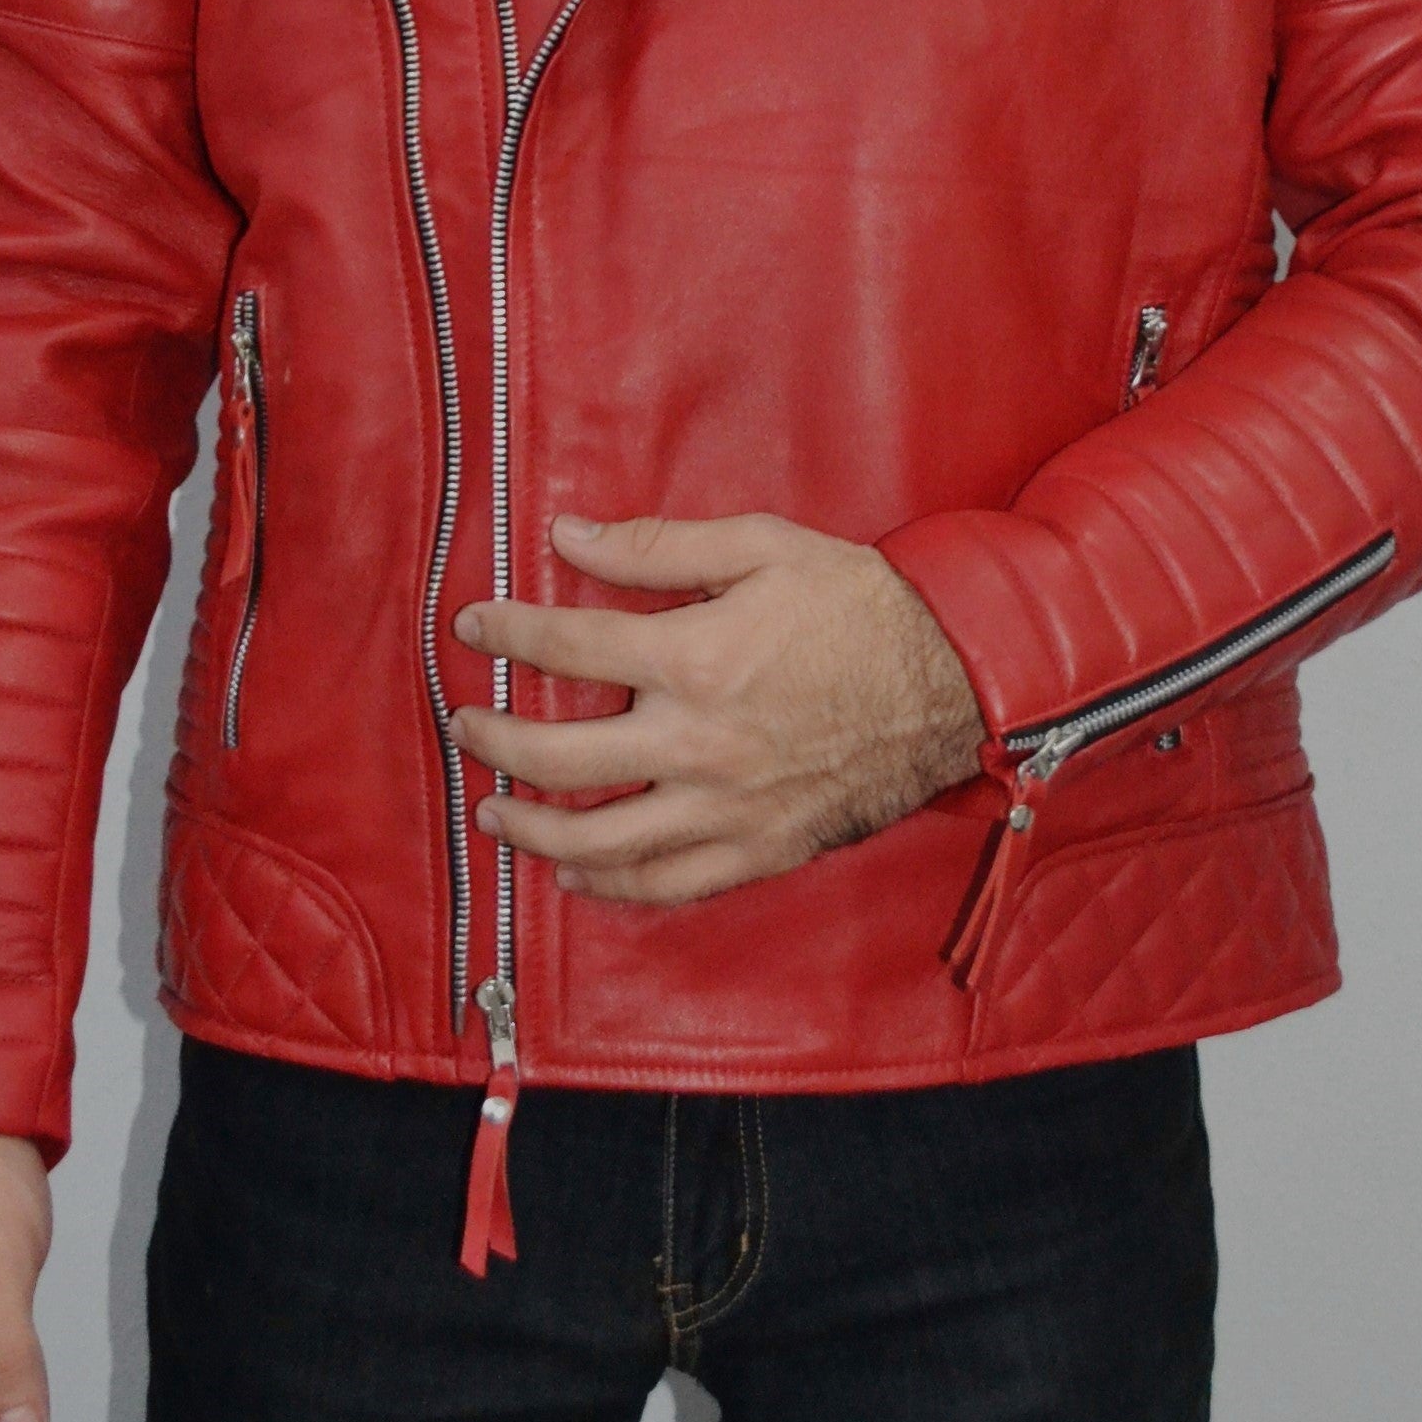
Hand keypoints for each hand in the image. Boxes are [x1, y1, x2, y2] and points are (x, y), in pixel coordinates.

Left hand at [447, 510, 985, 908]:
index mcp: (692, 658)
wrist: (953, 680)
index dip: (507, 632)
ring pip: (595, 838)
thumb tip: (569, 536)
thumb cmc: (860, 606)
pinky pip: (664, 885)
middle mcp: (695, 743)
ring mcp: (723, 808)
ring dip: (529, 827)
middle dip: (493, 739)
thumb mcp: (762, 546)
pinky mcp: (757, 850)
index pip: (565, 645)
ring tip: (493, 810)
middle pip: (556, 756)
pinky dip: (608, 885)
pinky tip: (573, 873)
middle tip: (468, 726)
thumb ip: (659, 546)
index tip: (474, 627)